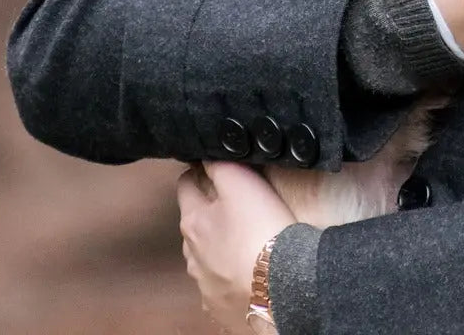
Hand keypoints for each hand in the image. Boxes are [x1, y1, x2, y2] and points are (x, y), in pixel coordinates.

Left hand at [177, 161, 295, 329]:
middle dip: (207, 210)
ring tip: (241, 239)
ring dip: (216, 245)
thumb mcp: (240, 182)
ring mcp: (203, 284)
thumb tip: (204, 156)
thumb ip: (218, 165)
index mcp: (192, 221)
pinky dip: (228, 275)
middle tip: (233, 202)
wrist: (279, 286)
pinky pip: (219, 285)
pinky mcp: (220, 306)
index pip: (184, 185)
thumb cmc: (259, 227)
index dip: (198, 171)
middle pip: (193, 223)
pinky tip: (244, 272)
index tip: (213, 166)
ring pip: (204, 256)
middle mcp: (191, 254)